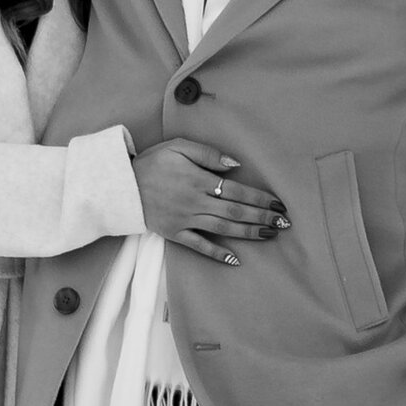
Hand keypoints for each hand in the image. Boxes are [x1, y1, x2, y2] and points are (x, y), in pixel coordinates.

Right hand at [132, 138, 287, 265]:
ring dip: (248, 233)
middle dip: (262, 218)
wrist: (120, 185)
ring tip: (269, 235)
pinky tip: (234, 259)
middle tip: (284, 223)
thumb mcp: (178, 146)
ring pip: (223, 229)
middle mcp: (195, 202)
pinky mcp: (174, 233)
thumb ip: (208, 154)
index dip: (260, 198)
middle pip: (235, 213)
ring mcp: (185, 220)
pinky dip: (216, 253)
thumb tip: (235, 165)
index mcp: (198, 180)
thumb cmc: (151, 162)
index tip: (278, 203)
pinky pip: (198, 245)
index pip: (238, 191)